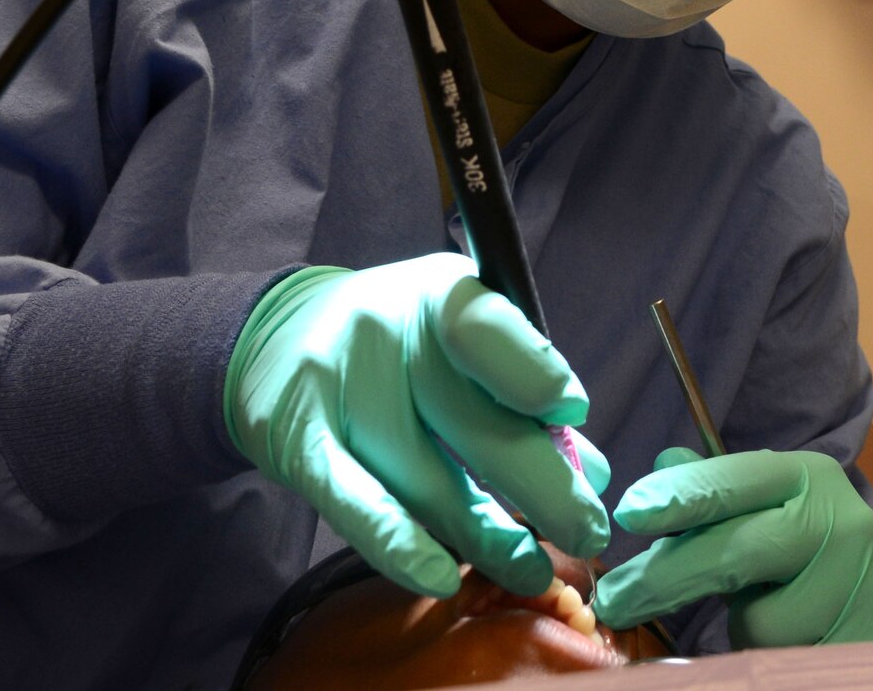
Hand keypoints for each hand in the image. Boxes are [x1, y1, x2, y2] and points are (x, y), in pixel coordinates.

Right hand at [226, 254, 610, 598]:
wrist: (277, 335)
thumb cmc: (398, 338)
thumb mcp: (460, 337)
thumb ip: (523, 394)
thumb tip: (595, 471)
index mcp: (439, 296)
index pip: (492, 334)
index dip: (537, 378)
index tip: (574, 414)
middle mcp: (387, 335)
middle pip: (479, 428)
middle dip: (546, 490)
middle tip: (590, 533)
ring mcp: (339, 391)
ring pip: (430, 483)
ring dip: (491, 538)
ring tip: (535, 571)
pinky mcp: (298, 446)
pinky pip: (357, 506)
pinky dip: (401, 546)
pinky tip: (440, 577)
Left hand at [592, 447, 872, 646]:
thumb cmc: (806, 553)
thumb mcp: (765, 510)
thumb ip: (715, 491)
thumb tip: (665, 463)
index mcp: (810, 476)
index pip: (736, 480)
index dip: (681, 496)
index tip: (629, 513)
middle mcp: (842, 523)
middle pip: (738, 552)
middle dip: (668, 576)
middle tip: (615, 599)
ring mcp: (858, 585)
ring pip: (761, 617)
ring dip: (738, 623)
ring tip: (758, 609)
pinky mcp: (863, 638)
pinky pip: (783, 655)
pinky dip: (766, 651)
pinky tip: (783, 638)